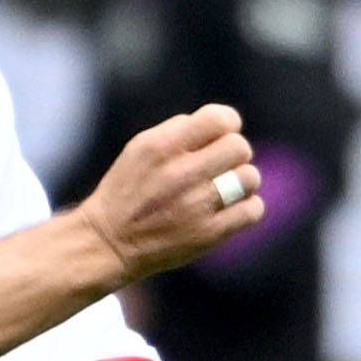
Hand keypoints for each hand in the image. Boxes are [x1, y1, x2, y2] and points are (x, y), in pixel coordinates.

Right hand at [73, 105, 263, 283]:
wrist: (108, 242)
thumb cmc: (127, 190)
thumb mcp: (139, 149)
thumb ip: (177, 131)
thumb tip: (218, 125)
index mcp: (162, 147)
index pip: (220, 118)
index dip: (227, 124)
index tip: (218, 137)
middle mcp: (179, 174)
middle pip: (240, 147)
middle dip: (234, 154)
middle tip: (219, 166)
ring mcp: (195, 206)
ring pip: (250, 178)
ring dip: (241, 182)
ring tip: (224, 189)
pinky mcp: (208, 234)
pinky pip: (253, 210)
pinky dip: (246, 208)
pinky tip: (228, 209)